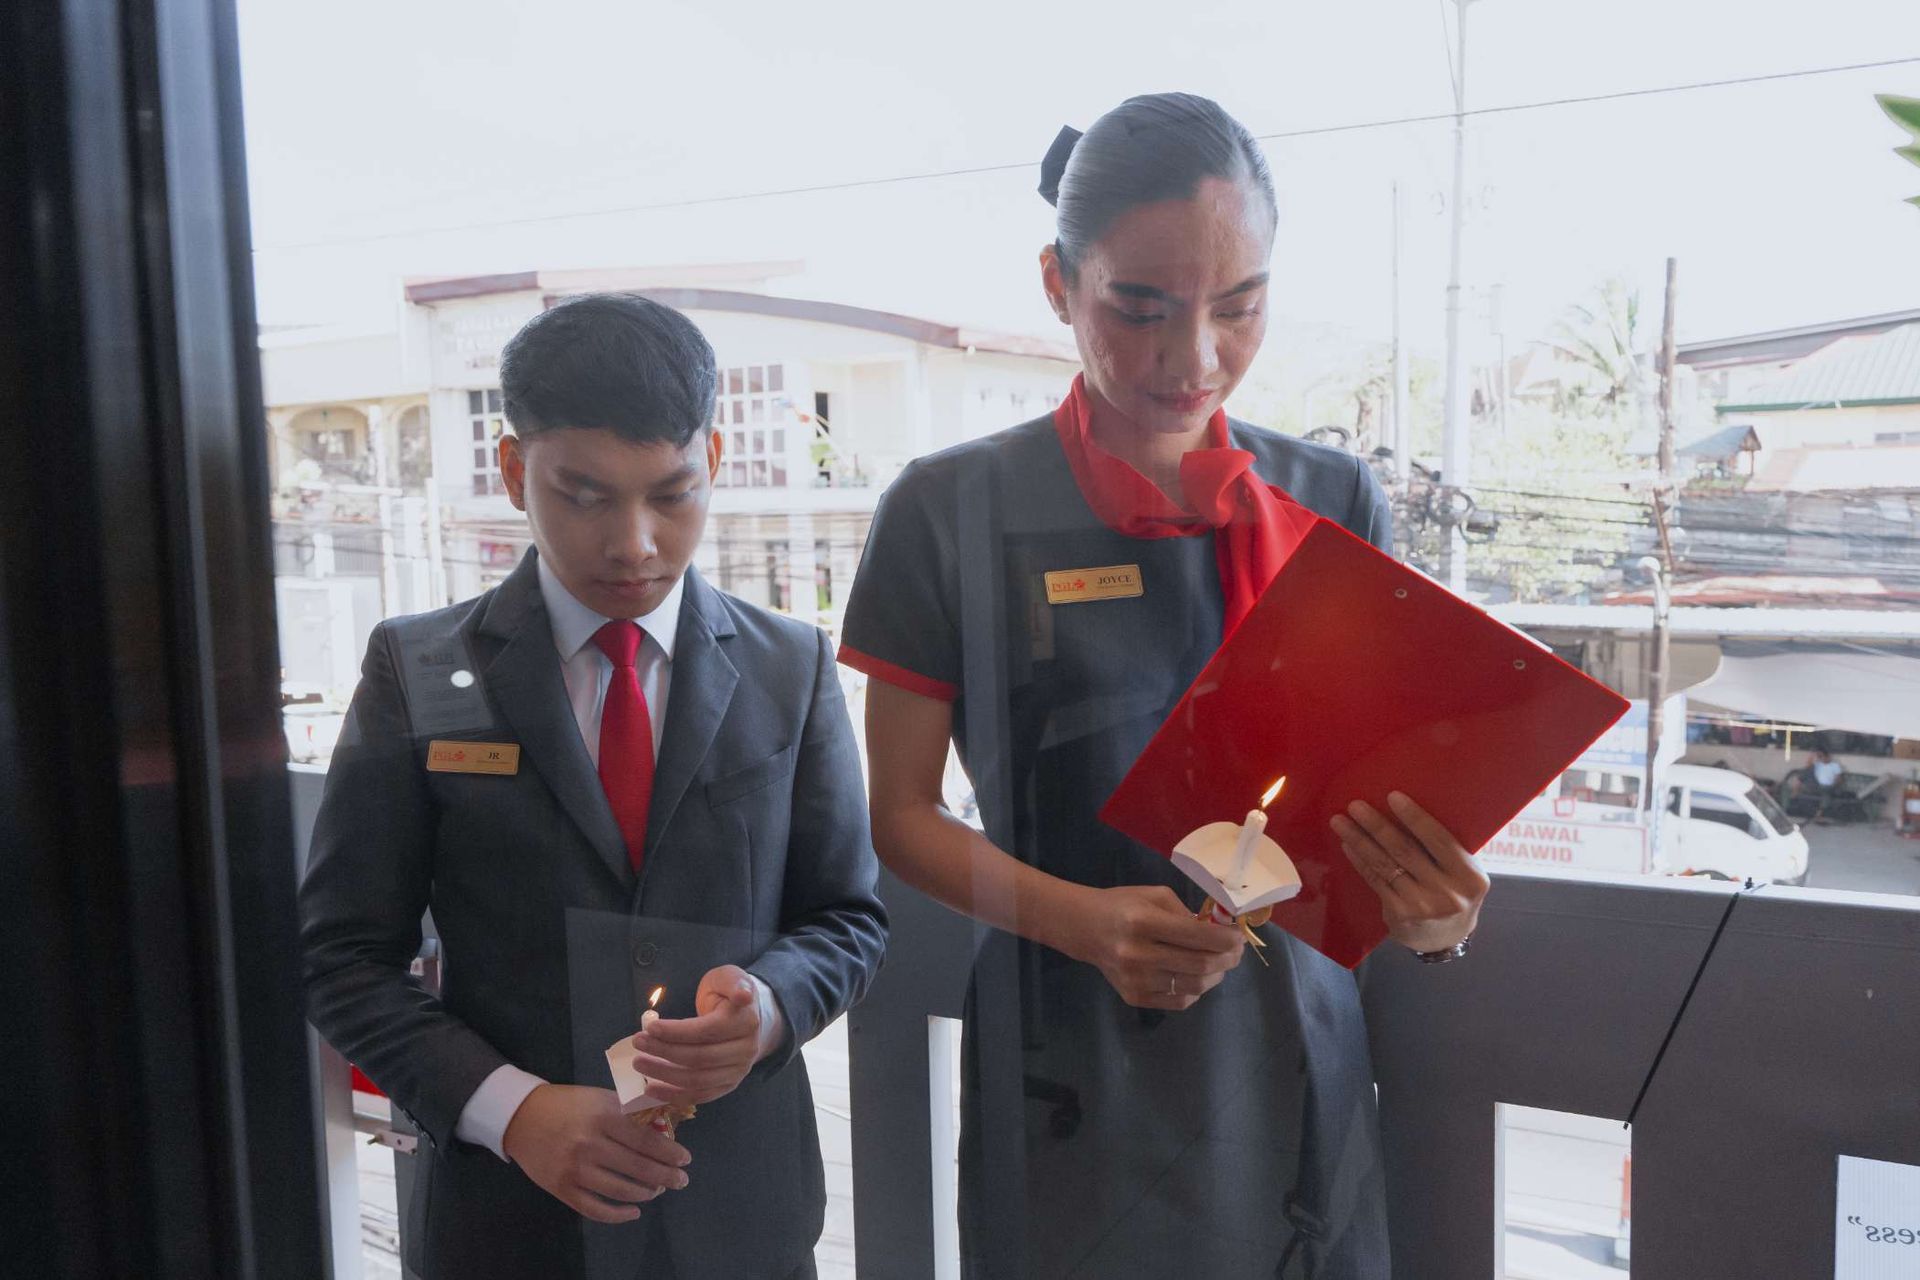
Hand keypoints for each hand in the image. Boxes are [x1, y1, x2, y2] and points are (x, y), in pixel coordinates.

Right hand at [501, 1084, 690, 1223]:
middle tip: (681, 1180)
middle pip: (638, 1167)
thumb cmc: (569, 1104)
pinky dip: (618, 1215)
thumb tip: (666, 1126)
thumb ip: (632, 1112)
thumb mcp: (602, 1098)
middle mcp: (590, 1144)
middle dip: (666, 1176)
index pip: (646, 1139)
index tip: (685, 1159)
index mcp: (603, 1116)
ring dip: (645, 1194)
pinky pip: (595, 1209)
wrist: (522, 1117)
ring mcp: (575, 1169)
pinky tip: (634, 1212)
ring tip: (657, 1190)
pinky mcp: (562, 1188)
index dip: (670, 1152)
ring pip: (620, 1190)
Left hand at [629, 965, 763, 1106]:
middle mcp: (746, 1050)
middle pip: (700, 1057)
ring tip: (639, 1063)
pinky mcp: (728, 1085)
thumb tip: (743, 996)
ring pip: (698, 1080)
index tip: (650, 1027)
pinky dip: (674, 1095)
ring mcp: (738, 1071)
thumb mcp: (729, 978)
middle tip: (638, 1042)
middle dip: (664, 1051)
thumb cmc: (728, 994)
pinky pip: (700, 1095)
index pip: (707, 1031)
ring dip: (664, 1074)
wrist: (746, 1018)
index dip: (677, 1032)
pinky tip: (651, 1088)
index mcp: (746, 1021)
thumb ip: (733, 983)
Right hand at [1058, 884, 1244, 1009]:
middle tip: (1237, 951)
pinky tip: (1197, 975)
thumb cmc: (1123, 905)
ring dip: (1216, 975)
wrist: (1085, 929)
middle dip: (1228, 958)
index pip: (1198, 936)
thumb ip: (1187, 914)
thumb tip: (1220, 933)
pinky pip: (1180, 1001)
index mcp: (1143, 922)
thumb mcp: (1155, 895)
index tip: (1239, 936)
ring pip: (1195, 986)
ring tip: (1220, 963)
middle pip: (1201, 964)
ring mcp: (1136, 980)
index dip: (1227, 938)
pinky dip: (1197, 989)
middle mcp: (1138, 954)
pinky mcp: (1135, 997)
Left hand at [1331, 791, 1488, 953]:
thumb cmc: (1454, 893)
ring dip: (1359, 840)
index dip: (1415, 818)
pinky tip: (1348, 845)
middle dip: (1377, 825)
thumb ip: (1446, 850)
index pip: (1439, 840)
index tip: (1392, 796)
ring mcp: (1422, 906)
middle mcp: (1448, 892)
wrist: (1445, 940)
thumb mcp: (1463, 873)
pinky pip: (1375, 880)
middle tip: (1355, 805)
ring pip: (1385, 865)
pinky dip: (1360, 860)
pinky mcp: (1399, 914)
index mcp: (1470, 876)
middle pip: (1405, 851)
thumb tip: (1408, 809)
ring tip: (1340, 821)